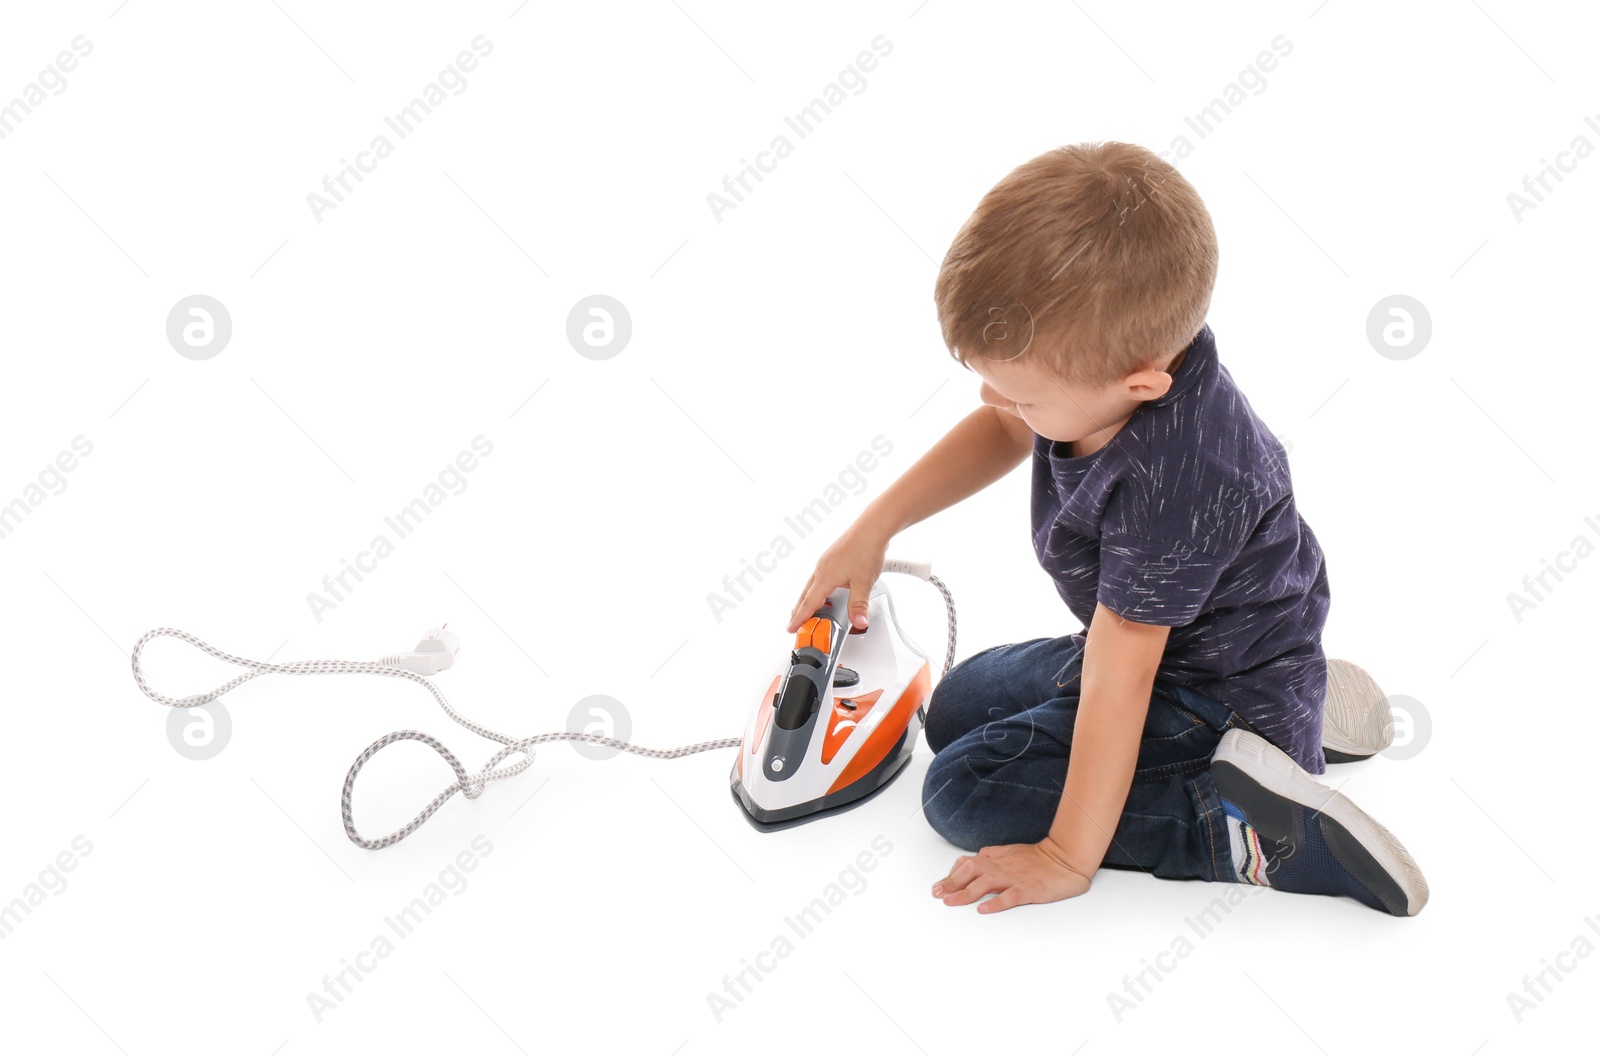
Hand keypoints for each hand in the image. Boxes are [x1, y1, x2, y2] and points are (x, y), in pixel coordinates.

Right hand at [786, 519, 891, 633]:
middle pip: (806, 594)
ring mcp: (827, 562)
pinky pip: (820, 577)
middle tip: (794, 621)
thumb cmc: (866, 549)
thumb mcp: (864, 584)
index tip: (790, 628)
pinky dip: (818, 587)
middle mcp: (822, 569)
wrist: (872, 527)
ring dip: (809, 598)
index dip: (799, 618)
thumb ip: (859, 606)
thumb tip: (858, 622)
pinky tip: (827, 588)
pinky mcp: (833, 557)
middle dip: (799, 610)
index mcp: (825, 577)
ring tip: (809, 608)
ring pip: (813, 585)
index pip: (808, 603)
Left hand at [931, 837, 1091, 912]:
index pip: (968, 864)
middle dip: (951, 883)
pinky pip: (1011, 896)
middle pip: (971, 871)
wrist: (1066, 857)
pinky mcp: (1030, 888)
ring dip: (966, 892)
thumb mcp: (1010, 852)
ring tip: (951, 902)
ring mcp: (1016, 877)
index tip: (938, 887)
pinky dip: (996, 902)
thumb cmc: (1039, 858)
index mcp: (997, 859)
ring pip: (986, 882)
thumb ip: (990, 856)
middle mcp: (1002, 866)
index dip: (951, 876)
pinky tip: (984, 909)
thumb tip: (971, 860)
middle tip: (937, 895)